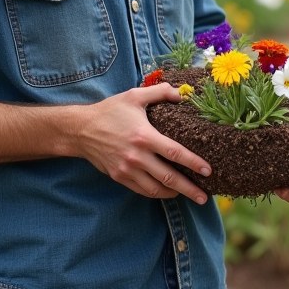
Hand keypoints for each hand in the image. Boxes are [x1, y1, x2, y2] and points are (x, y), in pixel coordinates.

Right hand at [77, 83, 212, 204]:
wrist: (80, 129)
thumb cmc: (110, 111)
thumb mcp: (134, 95)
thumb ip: (159, 92)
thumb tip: (181, 94)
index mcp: (144, 136)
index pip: (175, 153)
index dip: (194, 163)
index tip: (208, 171)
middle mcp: (137, 156)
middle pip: (168, 177)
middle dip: (189, 188)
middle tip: (204, 197)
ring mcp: (127, 169)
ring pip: (155, 188)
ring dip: (174, 193)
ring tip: (187, 194)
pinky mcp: (119, 177)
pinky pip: (142, 190)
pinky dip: (156, 193)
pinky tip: (166, 191)